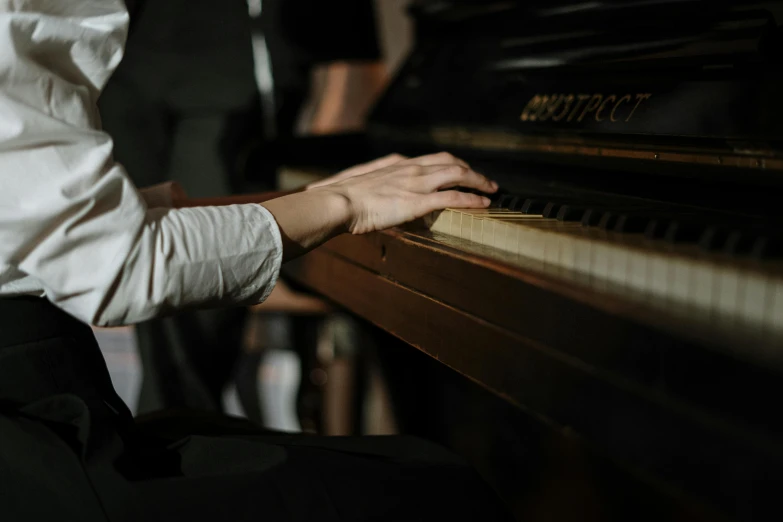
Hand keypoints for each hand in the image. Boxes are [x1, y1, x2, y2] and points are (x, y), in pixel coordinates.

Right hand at [261, 152, 495, 260]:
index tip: (463, 171)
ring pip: (458, 175)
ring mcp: (416, 183)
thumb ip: (378, 186)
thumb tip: (379, 195)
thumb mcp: (363, 184)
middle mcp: (411, 168)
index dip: (453, 164)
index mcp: (398, 164)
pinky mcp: (418, 201)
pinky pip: (453, 198)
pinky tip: (483, 203)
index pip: (433, 159)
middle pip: (451, 162)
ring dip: (479, 181)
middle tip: (485, 180)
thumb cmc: (344, 198)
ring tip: (491, 190)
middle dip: (472, 170)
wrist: (338, 202)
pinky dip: (472, 199)